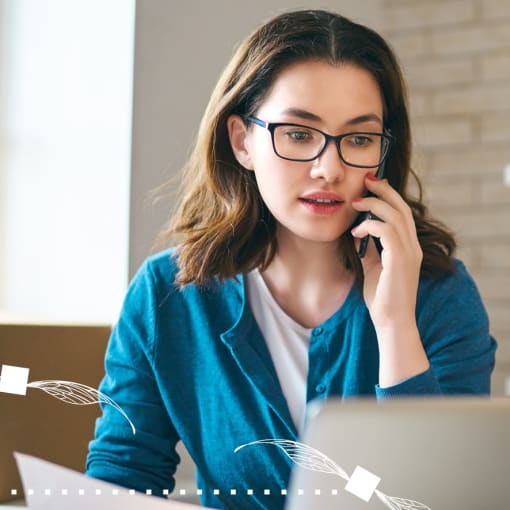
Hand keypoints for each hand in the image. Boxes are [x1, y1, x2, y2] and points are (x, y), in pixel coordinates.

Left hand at [351, 175, 428, 386]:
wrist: (391, 322)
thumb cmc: (382, 298)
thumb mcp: (374, 267)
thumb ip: (370, 249)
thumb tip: (359, 233)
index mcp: (409, 247)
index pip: (402, 214)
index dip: (389, 196)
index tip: (372, 186)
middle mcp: (413, 246)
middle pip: (401, 208)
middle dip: (384, 191)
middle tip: (366, 180)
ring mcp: (410, 252)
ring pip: (395, 215)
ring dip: (374, 205)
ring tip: (355, 203)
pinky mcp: (401, 260)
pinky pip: (387, 231)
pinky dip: (370, 226)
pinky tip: (356, 233)